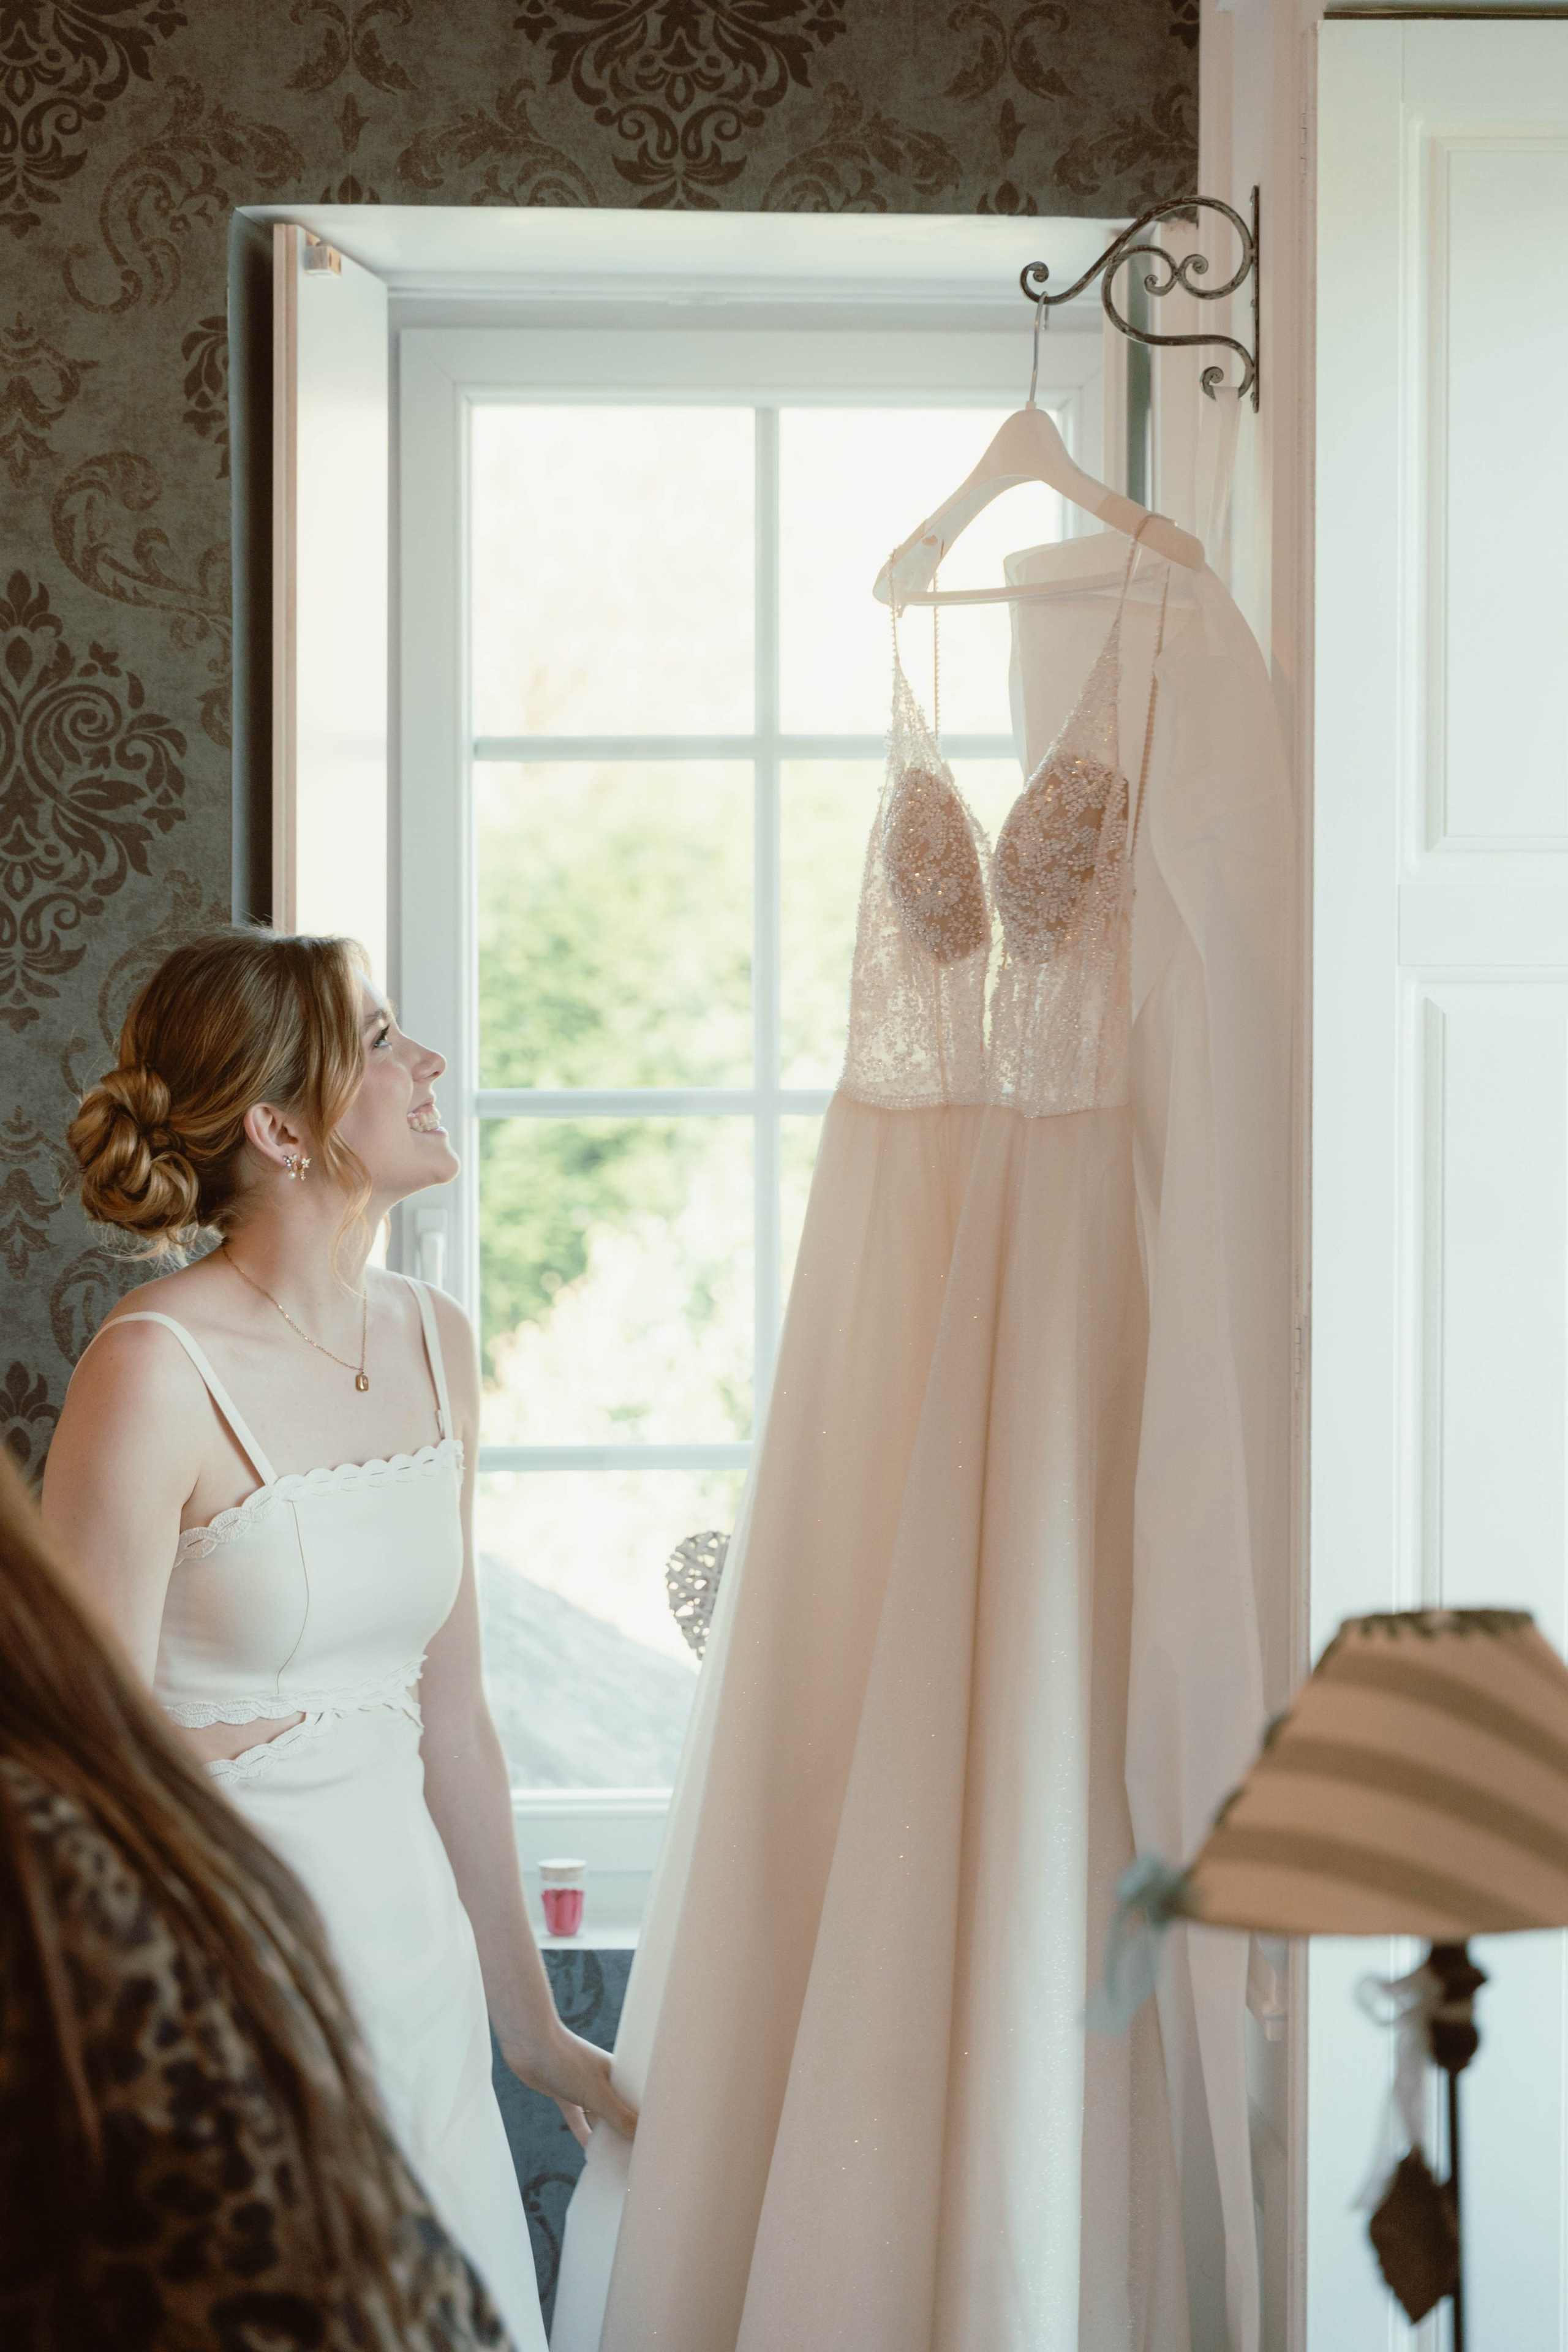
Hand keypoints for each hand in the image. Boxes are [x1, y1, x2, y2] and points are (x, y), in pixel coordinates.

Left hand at [505, 2025, 637, 2151]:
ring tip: (615, 2158)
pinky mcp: (565, 2094)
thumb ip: (618, 2117)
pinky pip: (577, 2118)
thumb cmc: (566, 2060)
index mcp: (618, 2074)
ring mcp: (583, 2087)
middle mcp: (603, 2080)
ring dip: (604, 2134)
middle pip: (619, 2111)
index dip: (645, 2121)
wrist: (529, 2044)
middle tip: (635, 2157)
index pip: (637, 2101)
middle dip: (626, 2131)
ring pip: (598, 2116)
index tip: (653, 2144)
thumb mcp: (597, 2093)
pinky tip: (589, 2149)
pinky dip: (582, 2132)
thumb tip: (639, 2137)